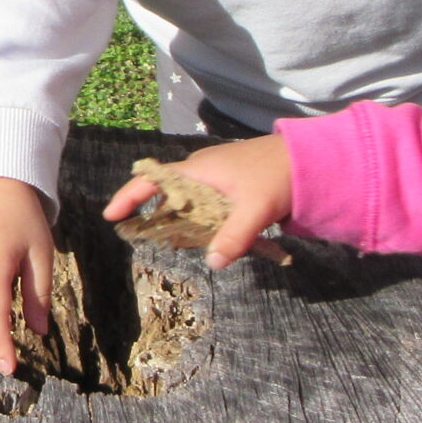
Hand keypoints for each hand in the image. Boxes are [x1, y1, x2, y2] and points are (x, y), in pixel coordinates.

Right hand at [102, 135, 293, 269]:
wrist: (310, 159)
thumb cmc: (277, 175)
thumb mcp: (255, 208)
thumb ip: (234, 236)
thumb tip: (213, 263)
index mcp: (198, 171)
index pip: (152, 180)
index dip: (129, 197)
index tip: (111, 216)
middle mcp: (202, 172)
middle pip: (167, 195)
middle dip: (156, 217)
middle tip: (147, 240)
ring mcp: (216, 178)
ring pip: (188, 202)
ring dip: (182, 222)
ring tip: (180, 243)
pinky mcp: (231, 186)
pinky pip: (206, 205)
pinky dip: (202, 220)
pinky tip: (211, 237)